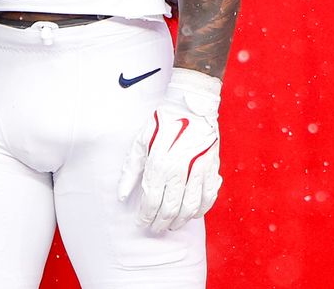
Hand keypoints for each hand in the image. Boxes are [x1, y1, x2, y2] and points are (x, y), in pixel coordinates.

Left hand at [117, 67, 221, 232]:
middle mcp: (180, 170)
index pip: (151, 201)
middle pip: (171, 209)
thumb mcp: (140, 142)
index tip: (141, 222)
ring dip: (180, 221)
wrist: (193, 105)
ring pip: (190, 208)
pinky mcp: (213, 169)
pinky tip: (192, 214)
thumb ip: (130, 171)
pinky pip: (209, 198)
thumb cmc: (162, 123)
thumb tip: (121, 195)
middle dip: (161, 223)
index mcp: (159, 163)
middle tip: (156, 228)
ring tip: (172, 225)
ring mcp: (199, 171)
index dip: (146, 216)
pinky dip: (200, 211)